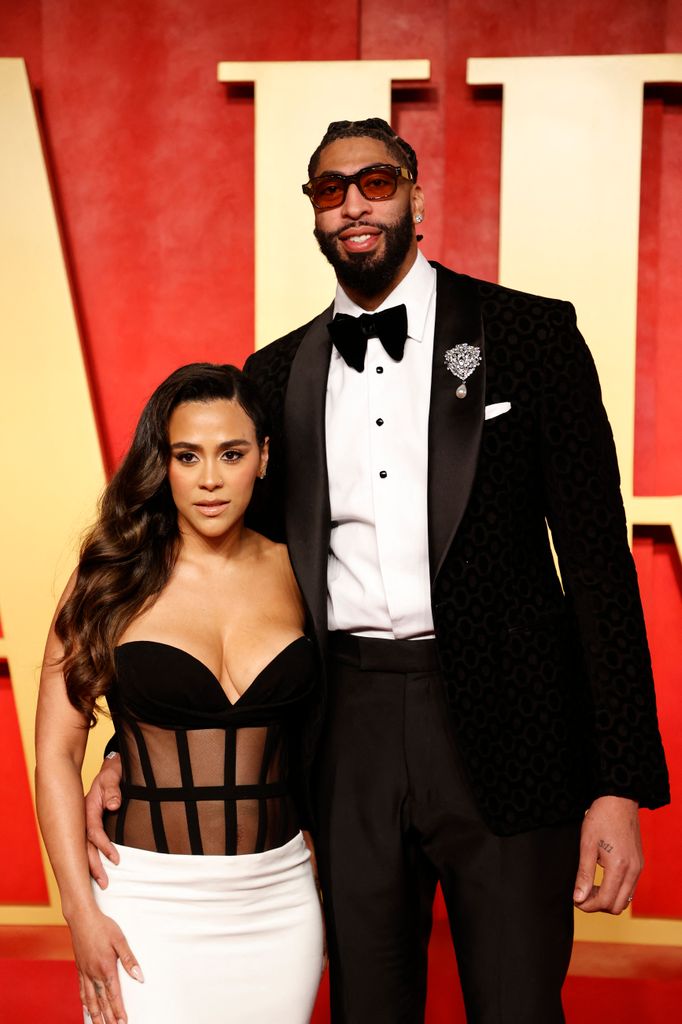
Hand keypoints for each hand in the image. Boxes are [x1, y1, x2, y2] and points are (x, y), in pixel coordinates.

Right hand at [71, 908, 142, 1023]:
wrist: (81, 918)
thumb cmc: (102, 926)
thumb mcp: (120, 940)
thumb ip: (129, 960)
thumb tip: (139, 977)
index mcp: (106, 968)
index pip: (113, 995)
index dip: (118, 1011)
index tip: (123, 1022)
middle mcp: (94, 973)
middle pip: (101, 1002)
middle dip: (108, 1018)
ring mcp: (85, 972)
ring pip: (90, 999)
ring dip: (95, 1015)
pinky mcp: (80, 968)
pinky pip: (82, 990)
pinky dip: (85, 1003)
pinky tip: (87, 1009)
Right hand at [85, 755, 123, 888]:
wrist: (110, 768)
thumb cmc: (112, 773)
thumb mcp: (112, 777)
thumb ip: (113, 790)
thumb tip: (114, 805)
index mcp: (88, 808)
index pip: (93, 832)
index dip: (103, 846)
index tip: (116, 859)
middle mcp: (84, 818)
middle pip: (85, 846)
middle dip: (93, 866)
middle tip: (105, 884)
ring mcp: (86, 822)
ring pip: (85, 849)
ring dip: (91, 867)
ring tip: (102, 883)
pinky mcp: (91, 825)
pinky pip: (90, 845)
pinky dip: (93, 859)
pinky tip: (98, 871)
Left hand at [573, 795, 642, 913]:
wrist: (618, 800)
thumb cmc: (601, 818)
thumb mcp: (587, 845)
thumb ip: (584, 874)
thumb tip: (579, 898)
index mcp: (619, 867)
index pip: (605, 901)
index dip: (588, 905)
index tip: (575, 899)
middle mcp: (633, 871)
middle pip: (617, 906)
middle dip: (598, 905)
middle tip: (582, 895)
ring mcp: (638, 868)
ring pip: (625, 900)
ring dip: (608, 899)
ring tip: (591, 887)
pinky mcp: (639, 864)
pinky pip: (629, 888)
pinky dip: (616, 890)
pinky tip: (602, 880)